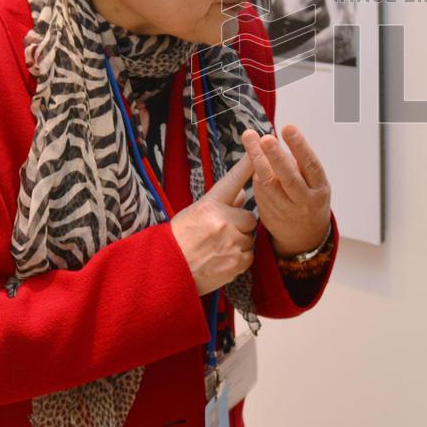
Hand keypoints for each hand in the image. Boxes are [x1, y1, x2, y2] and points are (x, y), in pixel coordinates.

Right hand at [169, 154, 255, 295]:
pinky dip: (239, 260)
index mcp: (209, 205)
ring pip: (250, 238)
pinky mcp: (235, 262)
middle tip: (223, 234)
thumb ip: (221, 205)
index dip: (247, 166)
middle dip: (241, 226)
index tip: (259, 153)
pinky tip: (222, 261)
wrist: (166, 272)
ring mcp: (230, 242)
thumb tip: (242, 196)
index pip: (233, 181)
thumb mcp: (194, 215)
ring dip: (240, 243)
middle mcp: (222, 220)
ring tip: (218, 249)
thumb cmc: (178, 241)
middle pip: (250, 218)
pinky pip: (249, 256)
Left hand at [241, 125, 331, 258]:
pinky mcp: (269, 216)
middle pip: (288, 178)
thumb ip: (299, 164)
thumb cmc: (309, 197)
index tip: (288, 127)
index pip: (310, 165)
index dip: (299, 146)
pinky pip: (260, 192)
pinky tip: (251, 157)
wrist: (304, 236)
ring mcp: (286, 210)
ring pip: (269, 185)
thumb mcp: (314, 183)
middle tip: (265, 137)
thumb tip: (277, 141)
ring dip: (257, 160)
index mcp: (319, 189)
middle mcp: (304, 201)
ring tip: (250, 138)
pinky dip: (255, 173)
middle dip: (276, 156)